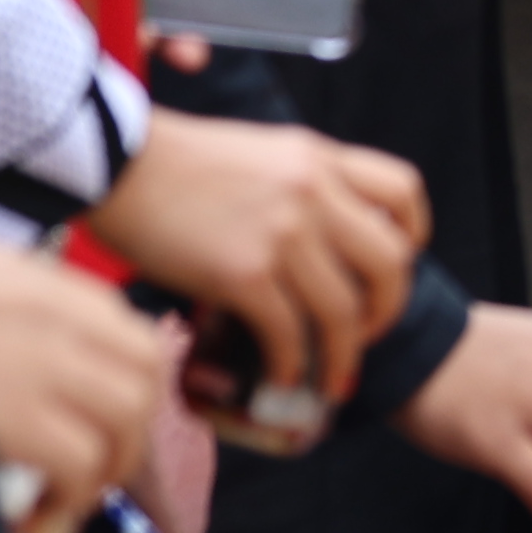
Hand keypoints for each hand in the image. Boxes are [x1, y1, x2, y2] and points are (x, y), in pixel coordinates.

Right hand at [0, 237, 170, 532]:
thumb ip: (13, 299)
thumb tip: (51, 342)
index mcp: (41, 285)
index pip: (132, 334)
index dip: (129, 385)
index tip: (102, 420)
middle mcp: (56, 319)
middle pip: (145, 376)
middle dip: (131, 428)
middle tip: (96, 464)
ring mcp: (42, 368)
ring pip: (128, 420)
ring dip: (106, 465)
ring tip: (66, 491)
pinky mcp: (18, 421)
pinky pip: (84, 464)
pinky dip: (70, 494)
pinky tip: (32, 508)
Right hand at [81, 110, 427, 408]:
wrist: (118, 165)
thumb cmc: (180, 165)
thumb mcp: (263, 153)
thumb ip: (303, 185)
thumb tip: (324, 241)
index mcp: (320, 157)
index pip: (403, 191)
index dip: (413, 235)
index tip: (399, 266)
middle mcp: (313, 192)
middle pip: (390, 262)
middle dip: (388, 309)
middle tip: (369, 335)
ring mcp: (283, 233)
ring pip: (344, 310)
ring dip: (343, 355)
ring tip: (332, 379)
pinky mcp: (243, 272)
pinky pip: (289, 332)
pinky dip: (292, 363)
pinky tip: (282, 376)